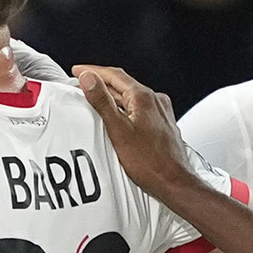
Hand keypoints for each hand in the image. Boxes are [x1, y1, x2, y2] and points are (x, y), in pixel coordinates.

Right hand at [74, 66, 193, 195]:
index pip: (114, 75)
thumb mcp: (118, 130)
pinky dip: (125, 106)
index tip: (79, 71)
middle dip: (101, 82)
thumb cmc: (150, 162)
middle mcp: (155, 101)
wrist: (173, 182)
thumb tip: (89, 79)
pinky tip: (118, 115)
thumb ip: (102, 101)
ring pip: (131, 96)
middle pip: (123, 84)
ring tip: (96, 97)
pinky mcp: (161, 123)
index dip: (93, 71)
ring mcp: (160, 112)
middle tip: (82, 82)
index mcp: (143, 98)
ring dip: (113, 94)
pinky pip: (139, 107)